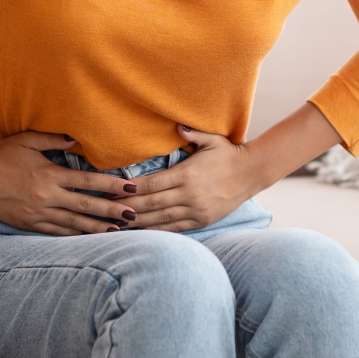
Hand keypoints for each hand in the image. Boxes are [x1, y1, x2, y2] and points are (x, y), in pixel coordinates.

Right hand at [0, 131, 138, 235]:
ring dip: (97, 228)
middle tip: (134, 215)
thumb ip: (54, 139)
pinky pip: (56, 232)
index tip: (130, 188)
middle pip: (86, 206)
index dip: (111, 186)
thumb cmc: (2, 153)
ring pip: (73, 224)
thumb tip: (76, 139)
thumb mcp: (28, 140)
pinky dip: (74, 235)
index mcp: (50, 175)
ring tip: (118, 231)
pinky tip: (88, 238)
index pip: (88, 182)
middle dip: (111, 211)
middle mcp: (46, 197)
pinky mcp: (29, 224)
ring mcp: (38, 213)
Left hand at [123, 125, 257, 231]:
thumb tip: (177, 126)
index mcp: (187, 174)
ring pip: (160, 219)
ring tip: (117, 224)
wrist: (252, 173)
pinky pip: (174, 229)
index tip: (113, 191)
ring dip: (137, 222)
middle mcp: (190, 195)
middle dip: (127, 207)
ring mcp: (196, 210)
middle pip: (151, 204)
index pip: (152, 184)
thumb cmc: (228, 153)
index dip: (130, 189)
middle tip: (107, 209)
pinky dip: (156, 231)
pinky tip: (141, 231)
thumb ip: (192, 133)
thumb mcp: (212, 139)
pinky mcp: (201, 221)